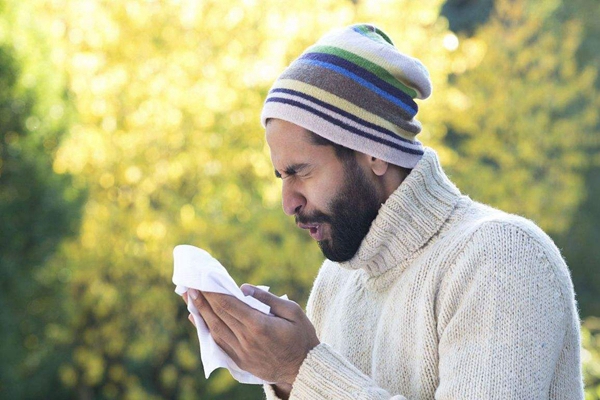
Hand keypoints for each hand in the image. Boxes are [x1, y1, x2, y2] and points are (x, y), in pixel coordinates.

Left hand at [184, 284, 319, 386]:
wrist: (305, 369)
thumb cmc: (302, 337)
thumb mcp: (293, 311)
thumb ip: (268, 299)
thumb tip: (244, 288)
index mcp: (259, 325)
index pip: (229, 305)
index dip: (212, 293)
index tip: (201, 281)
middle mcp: (246, 340)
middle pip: (218, 316)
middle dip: (202, 300)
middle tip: (189, 286)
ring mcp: (242, 353)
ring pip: (215, 330)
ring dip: (200, 314)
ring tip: (189, 300)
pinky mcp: (240, 362)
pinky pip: (219, 344)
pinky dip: (206, 331)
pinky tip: (198, 320)